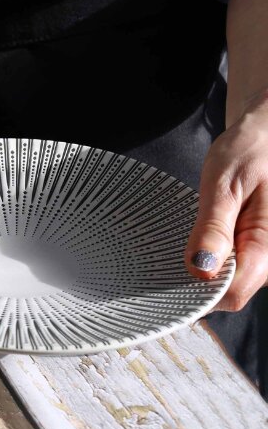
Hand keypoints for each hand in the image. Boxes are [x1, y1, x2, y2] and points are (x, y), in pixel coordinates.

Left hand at [186, 95, 267, 310]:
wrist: (267, 135)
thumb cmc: (249, 151)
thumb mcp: (223, 184)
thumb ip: (213, 227)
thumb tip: (202, 269)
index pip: (235, 292)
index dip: (202, 293)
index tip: (170, 278)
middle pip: (233, 291)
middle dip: (200, 280)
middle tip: (173, 253)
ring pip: (233, 281)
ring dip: (207, 269)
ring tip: (190, 241)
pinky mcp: (260, 248)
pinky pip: (235, 267)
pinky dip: (213, 260)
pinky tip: (200, 242)